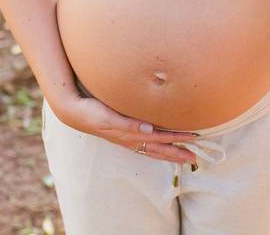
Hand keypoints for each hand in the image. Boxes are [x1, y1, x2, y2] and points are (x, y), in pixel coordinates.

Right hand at [53, 93, 197, 164]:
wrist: (74, 111)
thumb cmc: (91, 112)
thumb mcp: (109, 118)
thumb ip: (128, 124)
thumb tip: (148, 129)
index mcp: (130, 135)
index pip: (160, 138)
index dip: (177, 138)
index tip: (194, 138)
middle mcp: (131, 139)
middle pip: (159, 148)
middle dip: (178, 153)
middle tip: (196, 158)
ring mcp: (127, 139)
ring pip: (153, 149)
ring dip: (170, 153)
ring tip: (184, 157)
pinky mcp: (123, 135)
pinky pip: (145, 145)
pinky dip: (157, 148)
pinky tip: (162, 147)